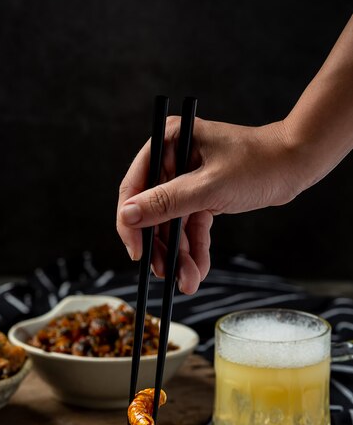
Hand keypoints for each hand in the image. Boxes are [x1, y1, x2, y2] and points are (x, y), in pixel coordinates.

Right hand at [117, 116, 301, 293]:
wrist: (296, 165)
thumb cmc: (258, 164)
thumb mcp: (209, 187)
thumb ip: (166, 202)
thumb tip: (127, 215)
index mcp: (169, 142)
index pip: (135, 187)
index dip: (131, 223)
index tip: (137, 253)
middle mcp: (174, 159)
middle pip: (153, 211)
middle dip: (162, 246)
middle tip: (165, 274)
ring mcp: (188, 179)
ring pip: (173, 224)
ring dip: (179, 254)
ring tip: (186, 281)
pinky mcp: (203, 196)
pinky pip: (191, 227)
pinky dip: (194, 249)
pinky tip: (196, 270)